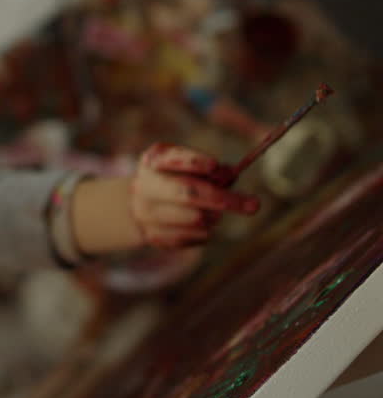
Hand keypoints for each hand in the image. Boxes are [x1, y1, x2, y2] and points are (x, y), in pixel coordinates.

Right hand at [130, 143, 260, 247]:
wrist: (142, 204)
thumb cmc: (176, 178)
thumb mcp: (190, 166)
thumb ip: (212, 169)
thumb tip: (231, 175)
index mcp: (153, 161)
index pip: (172, 159)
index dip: (193, 162)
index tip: (215, 166)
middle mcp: (144, 186)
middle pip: (188, 194)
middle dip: (224, 199)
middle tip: (255, 205)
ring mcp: (146, 213)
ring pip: (195, 219)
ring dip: (215, 216)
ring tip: (215, 212)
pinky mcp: (154, 236)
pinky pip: (194, 237)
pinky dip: (206, 230)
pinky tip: (201, 224)